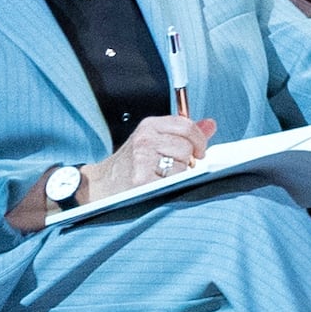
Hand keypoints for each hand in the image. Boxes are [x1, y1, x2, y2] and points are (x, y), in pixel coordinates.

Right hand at [96, 110, 213, 201]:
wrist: (100, 185)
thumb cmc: (130, 165)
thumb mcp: (154, 140)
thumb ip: (183, 133)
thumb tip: (210, 124)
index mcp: (149, 126)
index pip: (186, 126)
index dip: (198, 140)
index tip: (199, 152)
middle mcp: (145, 139)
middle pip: (186, 147)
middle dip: (186, 161)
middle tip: (172, 168)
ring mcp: (142, 159)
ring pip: (182, 166)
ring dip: (179, 176)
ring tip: (163, 177)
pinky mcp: (142, 180)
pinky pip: (173, 182)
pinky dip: (171, 187)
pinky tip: (159, 187)